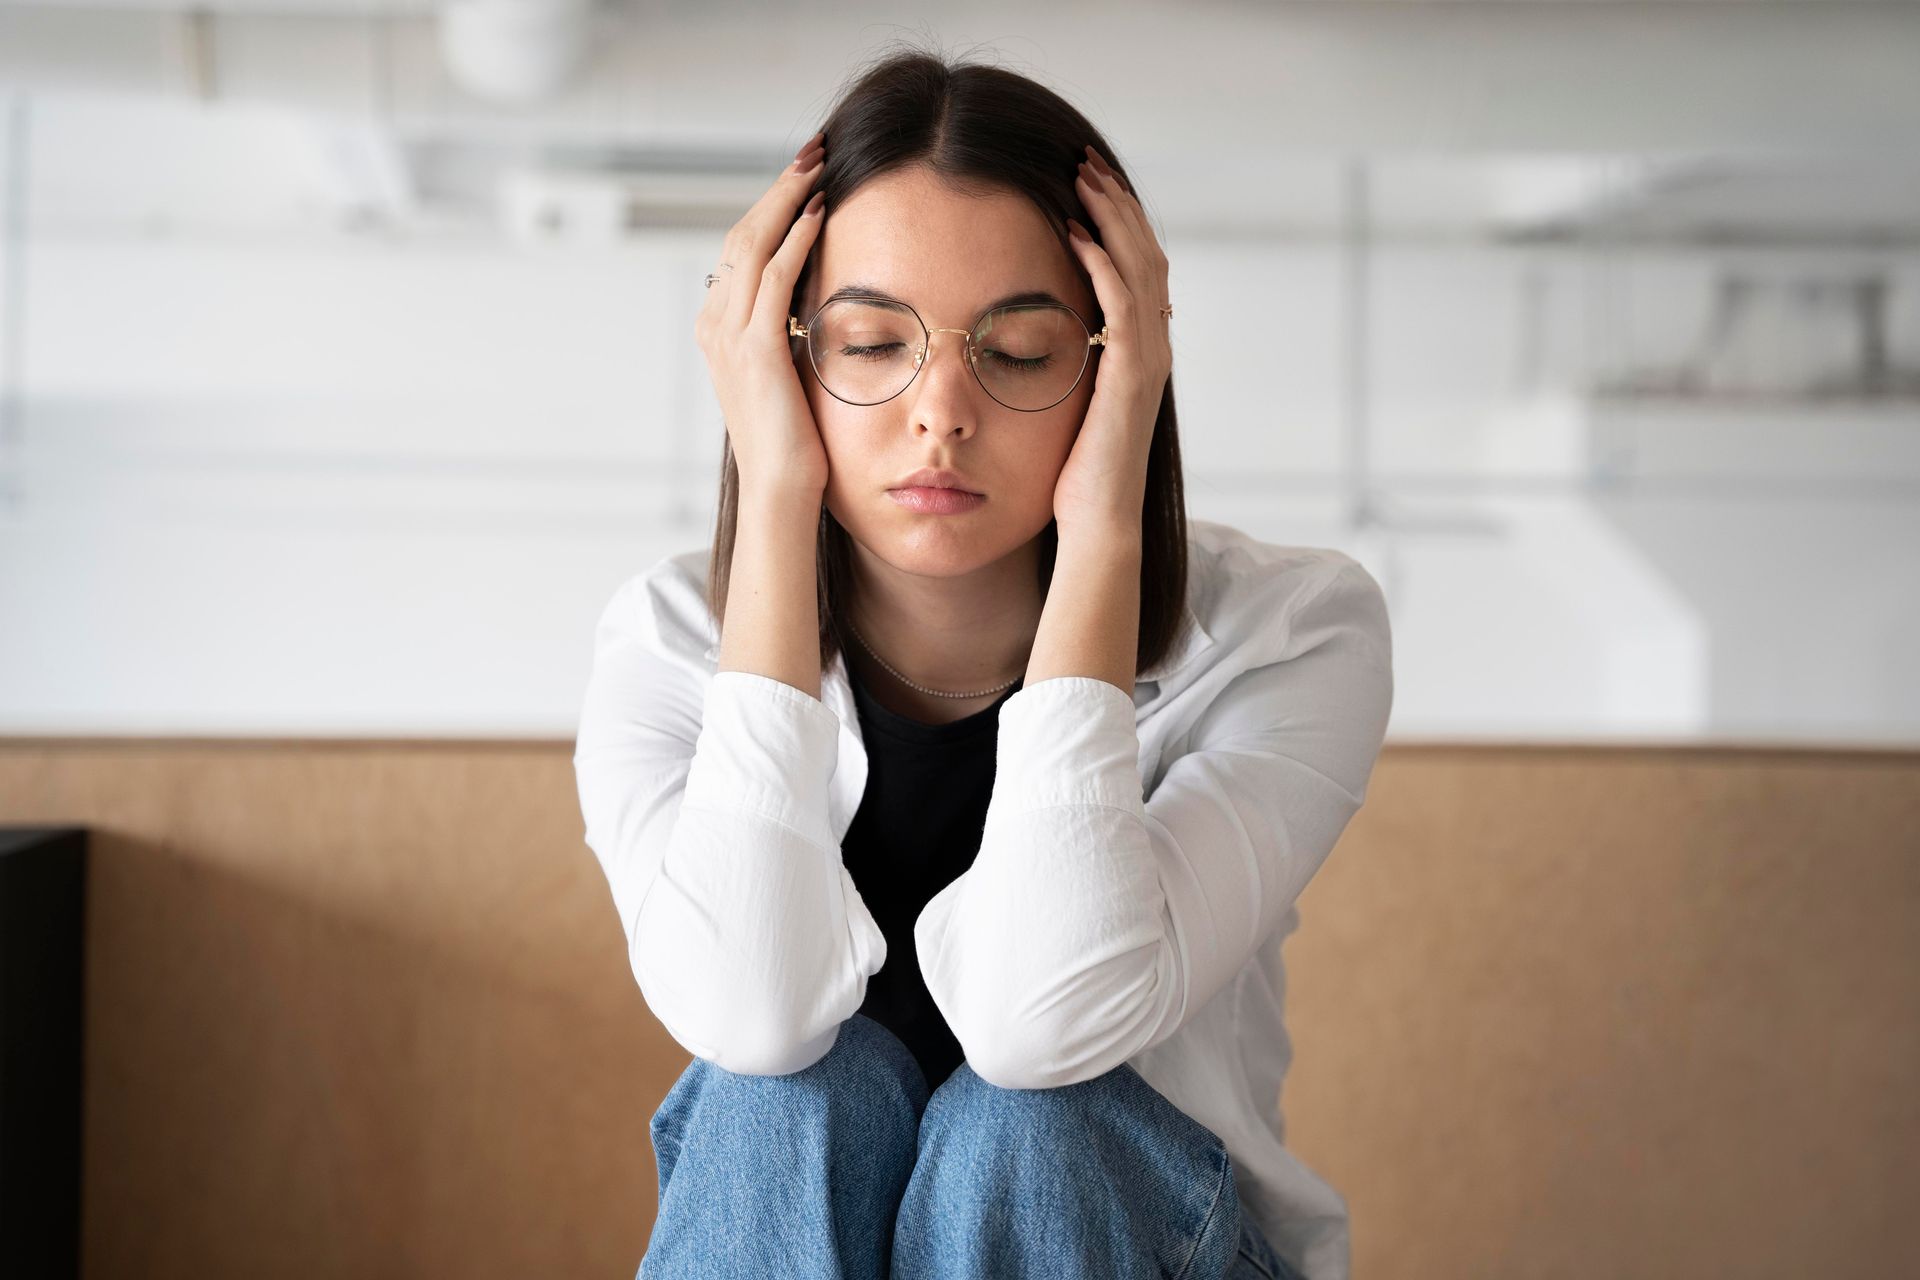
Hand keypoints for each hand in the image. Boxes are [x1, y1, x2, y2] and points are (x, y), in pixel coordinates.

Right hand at [694, 130, 831, 500]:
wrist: (782, 491)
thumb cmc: (796, 442)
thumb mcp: (789, 373)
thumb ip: (791, 333)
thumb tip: (818, 299)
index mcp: (718, 327)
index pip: (742, 249)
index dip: (772, 205)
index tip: (807, 174)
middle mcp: (714, 324)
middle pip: (741, 234)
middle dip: (778, 187)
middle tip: (815, 149)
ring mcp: (729, 336)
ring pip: (752, 244)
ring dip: (787, 198)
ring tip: (820, 164)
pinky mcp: (754, 351)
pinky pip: (773, 278)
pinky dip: (795, 239)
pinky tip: (820, 211)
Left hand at [1055, 144, 1172, 533]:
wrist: (1097, 525)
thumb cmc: (1076, 477)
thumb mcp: (1073, 406)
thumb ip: (1069, 367)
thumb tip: (1038, 338)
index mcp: (1140, 352)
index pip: (1137, 269)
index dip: (1116, 223)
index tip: (1083, 185)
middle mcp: (1153, 349)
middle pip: (1145, 254)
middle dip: (1115, 204)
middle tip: (1083, 162)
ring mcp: (1147, 361)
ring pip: (1139, 268)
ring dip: (1110, 218)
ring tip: (1080, 178)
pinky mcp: (1130, 376)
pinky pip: (1121, 305)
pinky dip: (1102, 263)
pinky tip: (1076, 232)